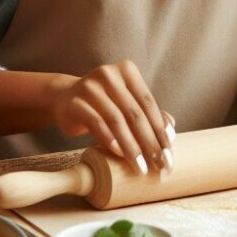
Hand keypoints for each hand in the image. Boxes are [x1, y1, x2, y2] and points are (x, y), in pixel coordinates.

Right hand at [50, 61, 175, 173]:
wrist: (64, 99)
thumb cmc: (103, 103)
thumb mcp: (125, 102)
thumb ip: (147, 111)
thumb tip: (171, 126)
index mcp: (127, 71)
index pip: (148, 103)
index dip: (160, 129)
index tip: (169, 152)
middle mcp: (109, 75)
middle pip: (135, 113)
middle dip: (149, 141)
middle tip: (158, 164)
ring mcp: (91, 87)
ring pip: (117, 120)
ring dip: (131, 146)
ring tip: (140, 166)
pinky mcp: (75, 102)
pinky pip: (96, 123)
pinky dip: (110, 140)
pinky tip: (119, 154)